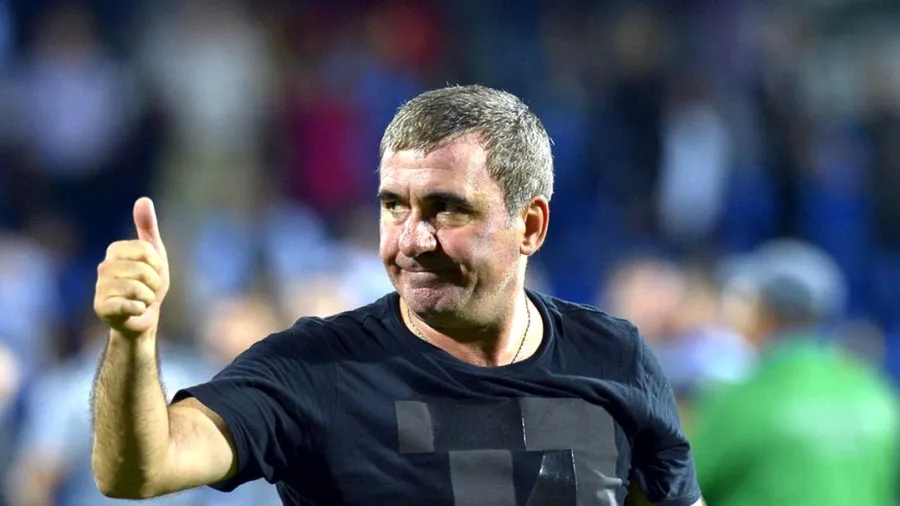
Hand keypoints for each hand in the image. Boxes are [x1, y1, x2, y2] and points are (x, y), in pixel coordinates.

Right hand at [94, 197, 169, 338]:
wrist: (143, 316)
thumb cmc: (149, 283)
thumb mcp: (154, 253)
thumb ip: (147, 227)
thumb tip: (143, 199)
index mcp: (115, 251)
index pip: (146, 250)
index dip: (157, 263)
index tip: (154, 271)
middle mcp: (103, 268)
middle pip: (143, 270)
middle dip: (155, 283)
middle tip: (148, 289)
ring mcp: (100, 288)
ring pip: (138, 289)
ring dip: (149, 297)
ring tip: (142, 300)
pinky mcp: (101, 308)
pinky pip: (131, 305)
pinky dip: (140, 309)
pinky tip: (134, 310)